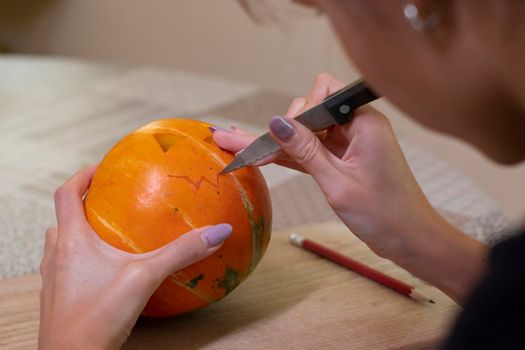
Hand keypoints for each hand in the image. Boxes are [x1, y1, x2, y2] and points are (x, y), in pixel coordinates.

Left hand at [39, 165, 231, 348]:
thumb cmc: (97, 317)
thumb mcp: (145, 278)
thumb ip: (181, 253)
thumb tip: (217, 232)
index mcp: (72, 240)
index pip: (65, 194)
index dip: (82, 176)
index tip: (102, 168)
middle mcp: (57, 255)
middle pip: (62, 218)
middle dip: (83, 204)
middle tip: (108, 199)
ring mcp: (54, 278)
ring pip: (62, 243)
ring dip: (81, 232)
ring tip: (108, 232)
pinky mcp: (59, 298)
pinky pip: (68, 267)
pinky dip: (85, 259)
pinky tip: (108, 271)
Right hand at [213, 73, 487, 302]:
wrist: (411, 241)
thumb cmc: (384, 215)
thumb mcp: (337, 183)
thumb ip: (306, 151)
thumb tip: (276, 122)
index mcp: (364, 122)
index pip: (323, 92)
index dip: (301, 110)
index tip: (286, 138)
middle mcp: (357, 127)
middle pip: (312, 110)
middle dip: (288, 128)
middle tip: (262, 150)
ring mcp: (350, 144)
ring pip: (309, 133)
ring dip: (282, 143)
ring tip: (239, 145)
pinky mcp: (345, 161)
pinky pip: (313, 152)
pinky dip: (293, 157)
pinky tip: (263, 157)